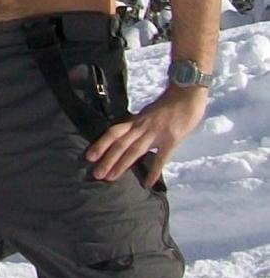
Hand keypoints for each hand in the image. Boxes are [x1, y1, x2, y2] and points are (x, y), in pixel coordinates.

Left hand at [84, 84, 208, 185]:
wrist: (187, 94)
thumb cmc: (169, 104)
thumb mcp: (148, 113)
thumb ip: (138, 125)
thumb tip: (126, 137)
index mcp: (136, 120)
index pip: (114, 131)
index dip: (101, 143)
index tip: (89, 157)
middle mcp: (142, 126)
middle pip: (121, 143)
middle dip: (107, 159)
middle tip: (96, 174)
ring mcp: (156, 132)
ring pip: (135, 150)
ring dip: (122, 165)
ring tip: (111, 178)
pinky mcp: (172, 139)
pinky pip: (161, 157)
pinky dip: (153, 171)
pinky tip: (147, 183)